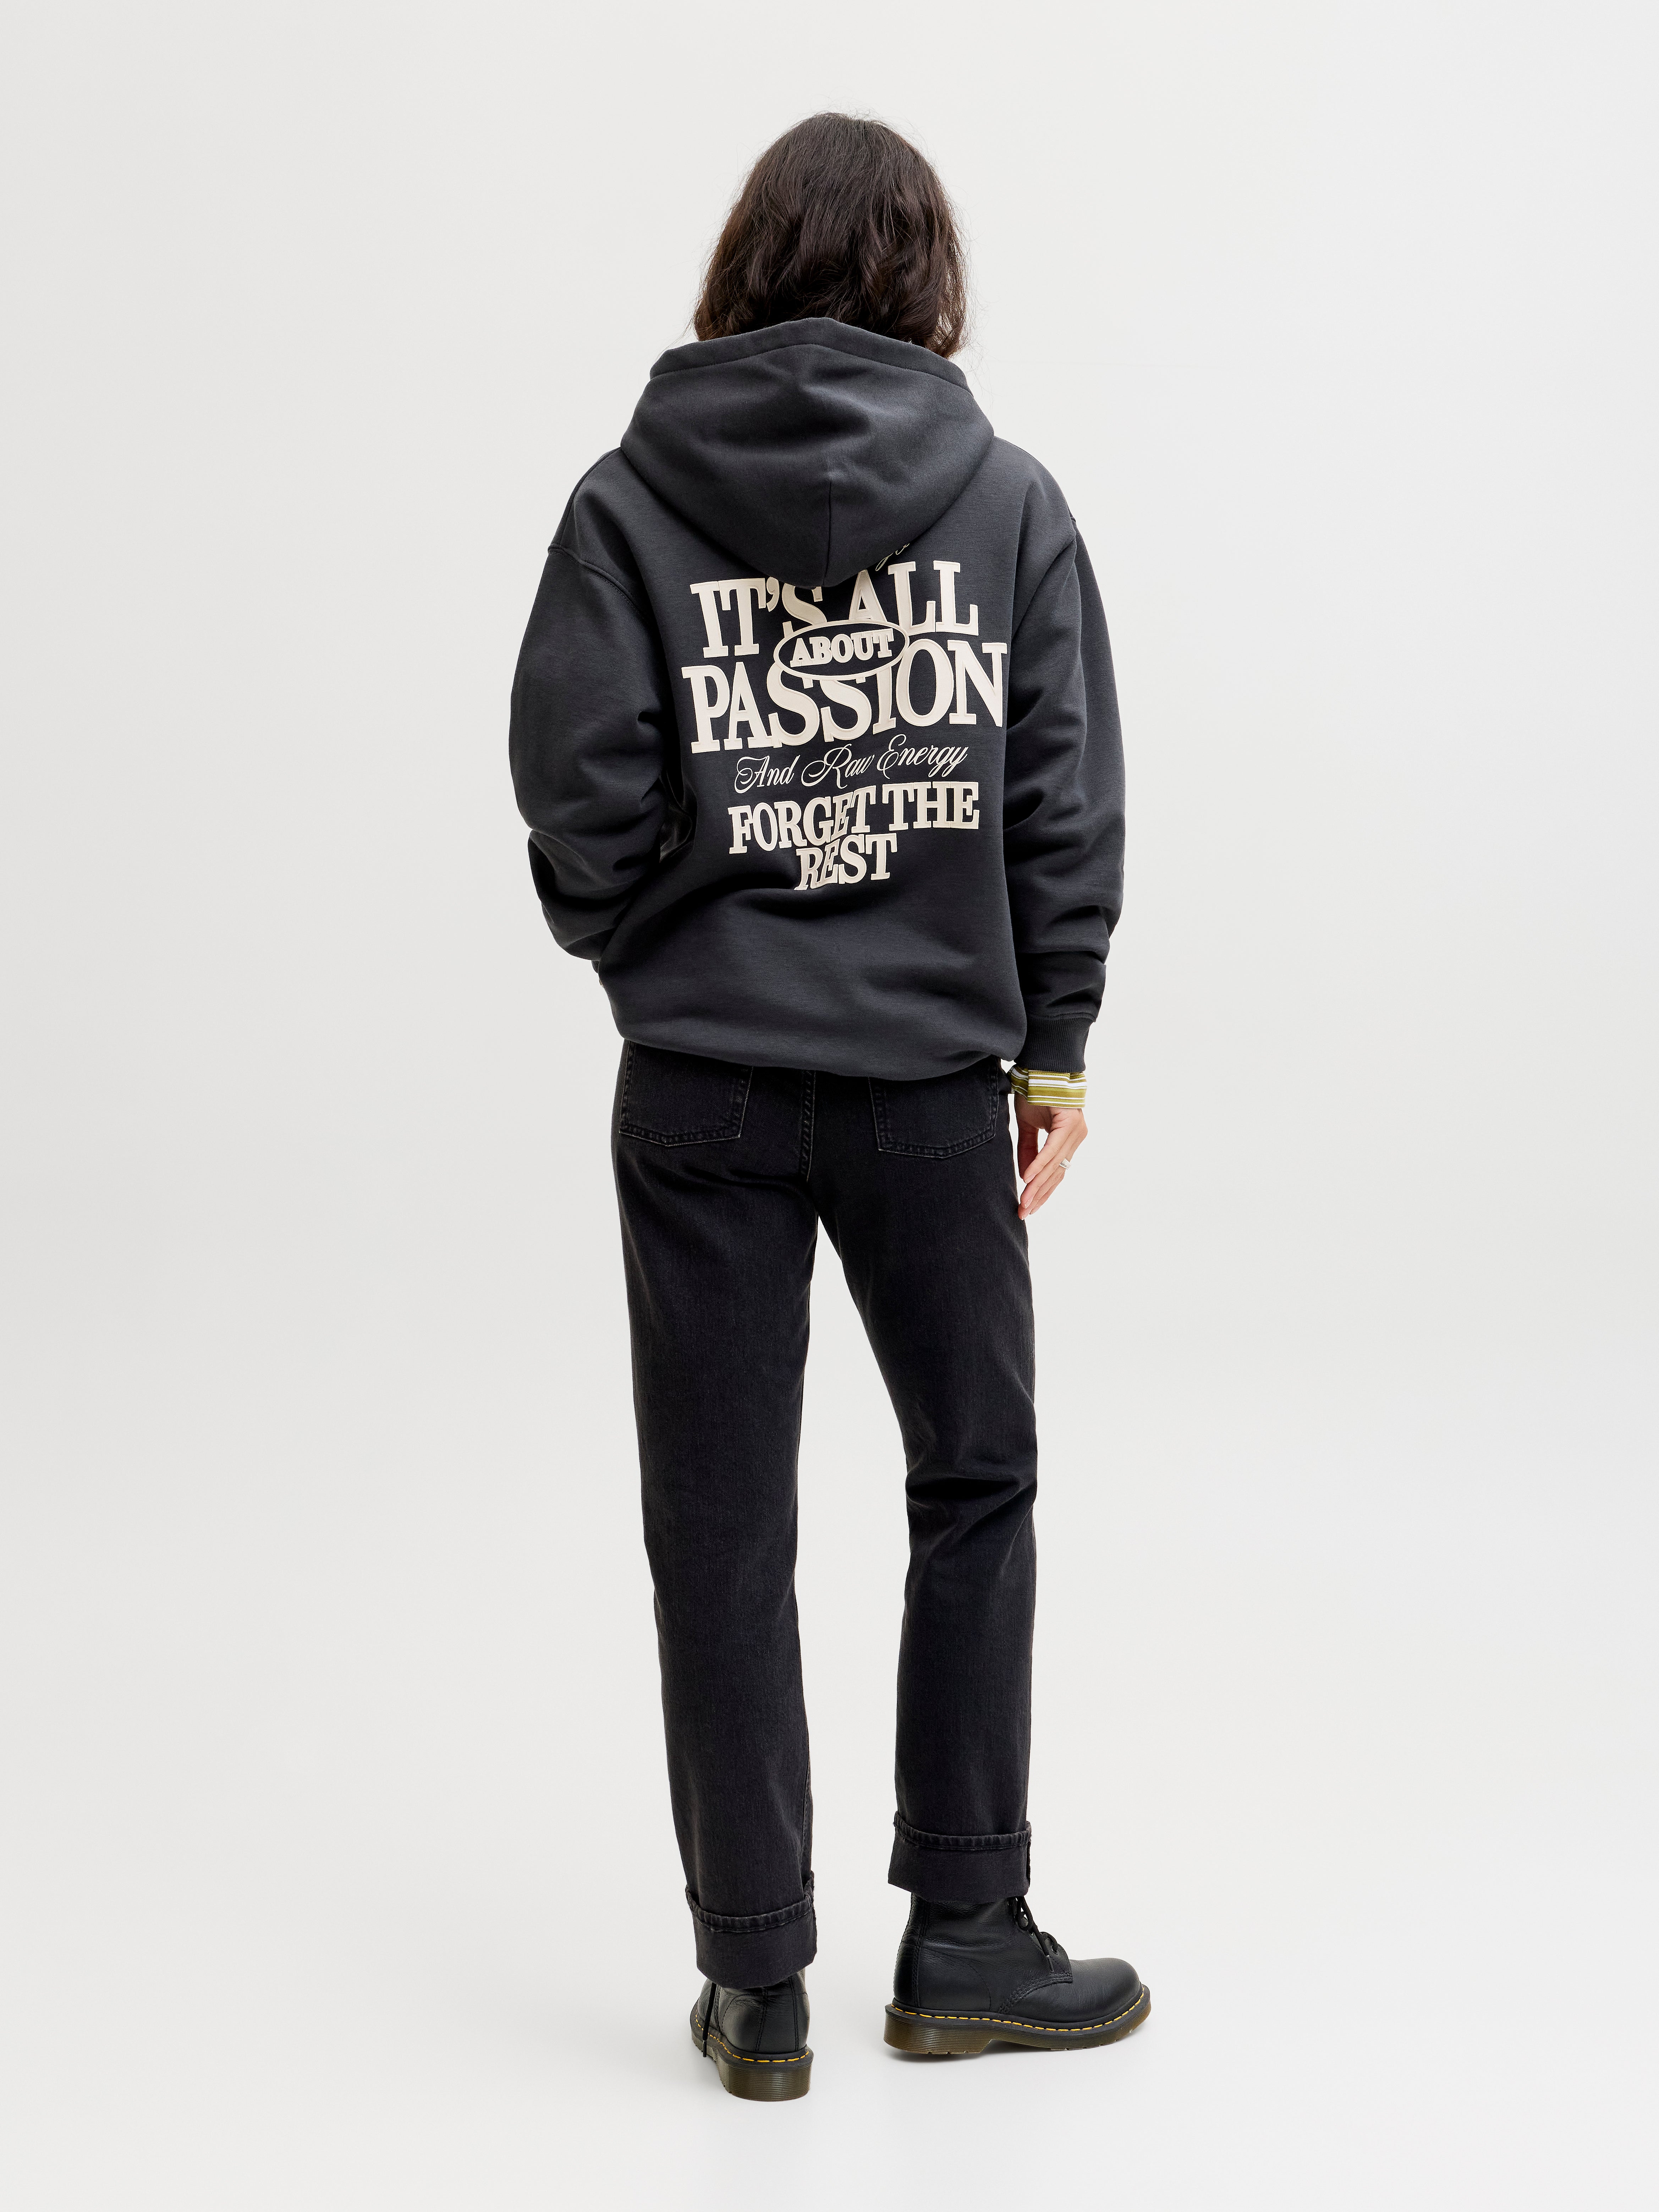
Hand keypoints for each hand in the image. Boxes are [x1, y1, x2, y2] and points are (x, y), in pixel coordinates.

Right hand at [1015, 1099, 1086, 1218]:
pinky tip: (1027, 1179)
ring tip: (1023, 1203)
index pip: (1055, 1172)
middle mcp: (1075, 1138)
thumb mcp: (1028, 1126)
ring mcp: (1075, 1132)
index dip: (1042, 1191)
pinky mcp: (1069, 1125)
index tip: (1028, 1207)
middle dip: (1039, 1196)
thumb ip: (1028, 1150)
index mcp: (1068, 1139)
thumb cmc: (1036, 1093)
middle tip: (1023, 1213)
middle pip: (1056, 1174)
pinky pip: (1051, 1150)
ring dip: (1036, 1186)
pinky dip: (1038, 1164)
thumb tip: (1025, 1177)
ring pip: (1054, 1166)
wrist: (1042, 1066)